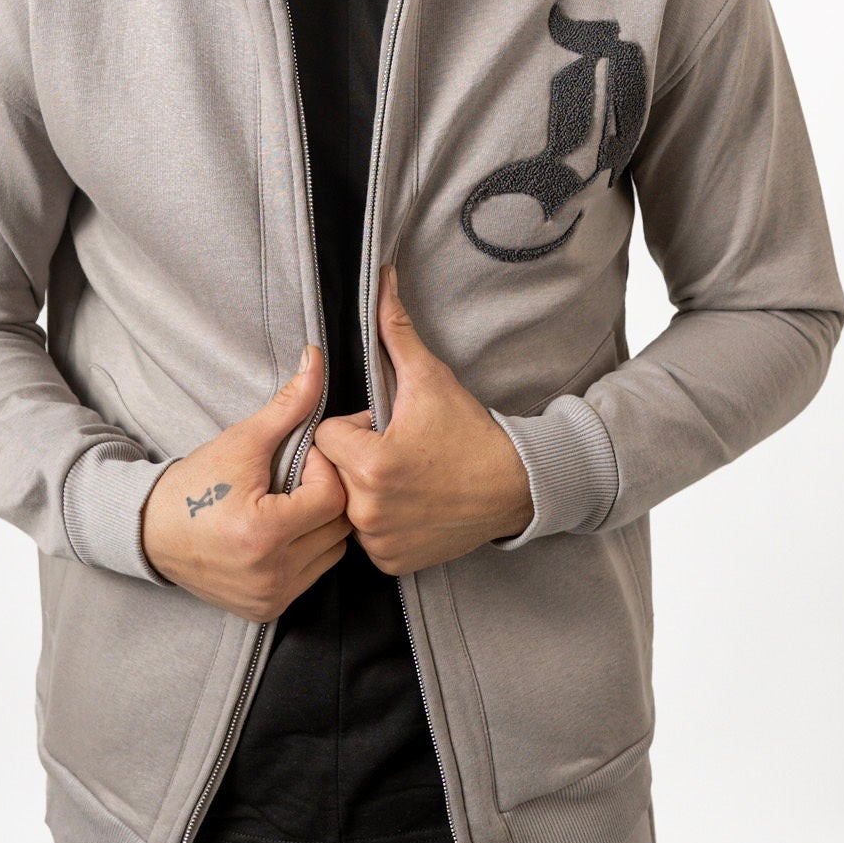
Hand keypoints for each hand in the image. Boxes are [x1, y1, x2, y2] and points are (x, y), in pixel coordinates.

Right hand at [140, 345, 350, 620]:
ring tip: (289, 504)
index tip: (303, 459)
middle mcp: (269, 574)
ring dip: (322, 524)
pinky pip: (313, 574)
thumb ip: (289, 404)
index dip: (323, 471)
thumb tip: (316, 359)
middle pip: (338, 527)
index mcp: (262, 534)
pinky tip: (282, 531)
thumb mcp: (242, 440)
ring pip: (333, 552)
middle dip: (327, 495)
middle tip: (299, 478)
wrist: (150, 531)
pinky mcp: (267, 609)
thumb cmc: (196, 483)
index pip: (331, 498)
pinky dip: (308, 551)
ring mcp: (270, 597)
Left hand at [312, 265, 533, 574]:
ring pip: (346, 504)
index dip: (355, 425)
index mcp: (371, 465)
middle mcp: (368, 509)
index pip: (328, 434)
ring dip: (365, 491)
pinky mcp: (391, 561)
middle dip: (357, 457)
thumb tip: (381, 280)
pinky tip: (410, 506)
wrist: (515, 486)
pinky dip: (381, 524)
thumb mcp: (430, 379)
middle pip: (333, 470)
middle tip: (399, 452)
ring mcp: (379, 540)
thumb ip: (396, 331)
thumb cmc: (470, 432)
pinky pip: (366, 537)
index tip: (387, 427)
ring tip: (406, 479)